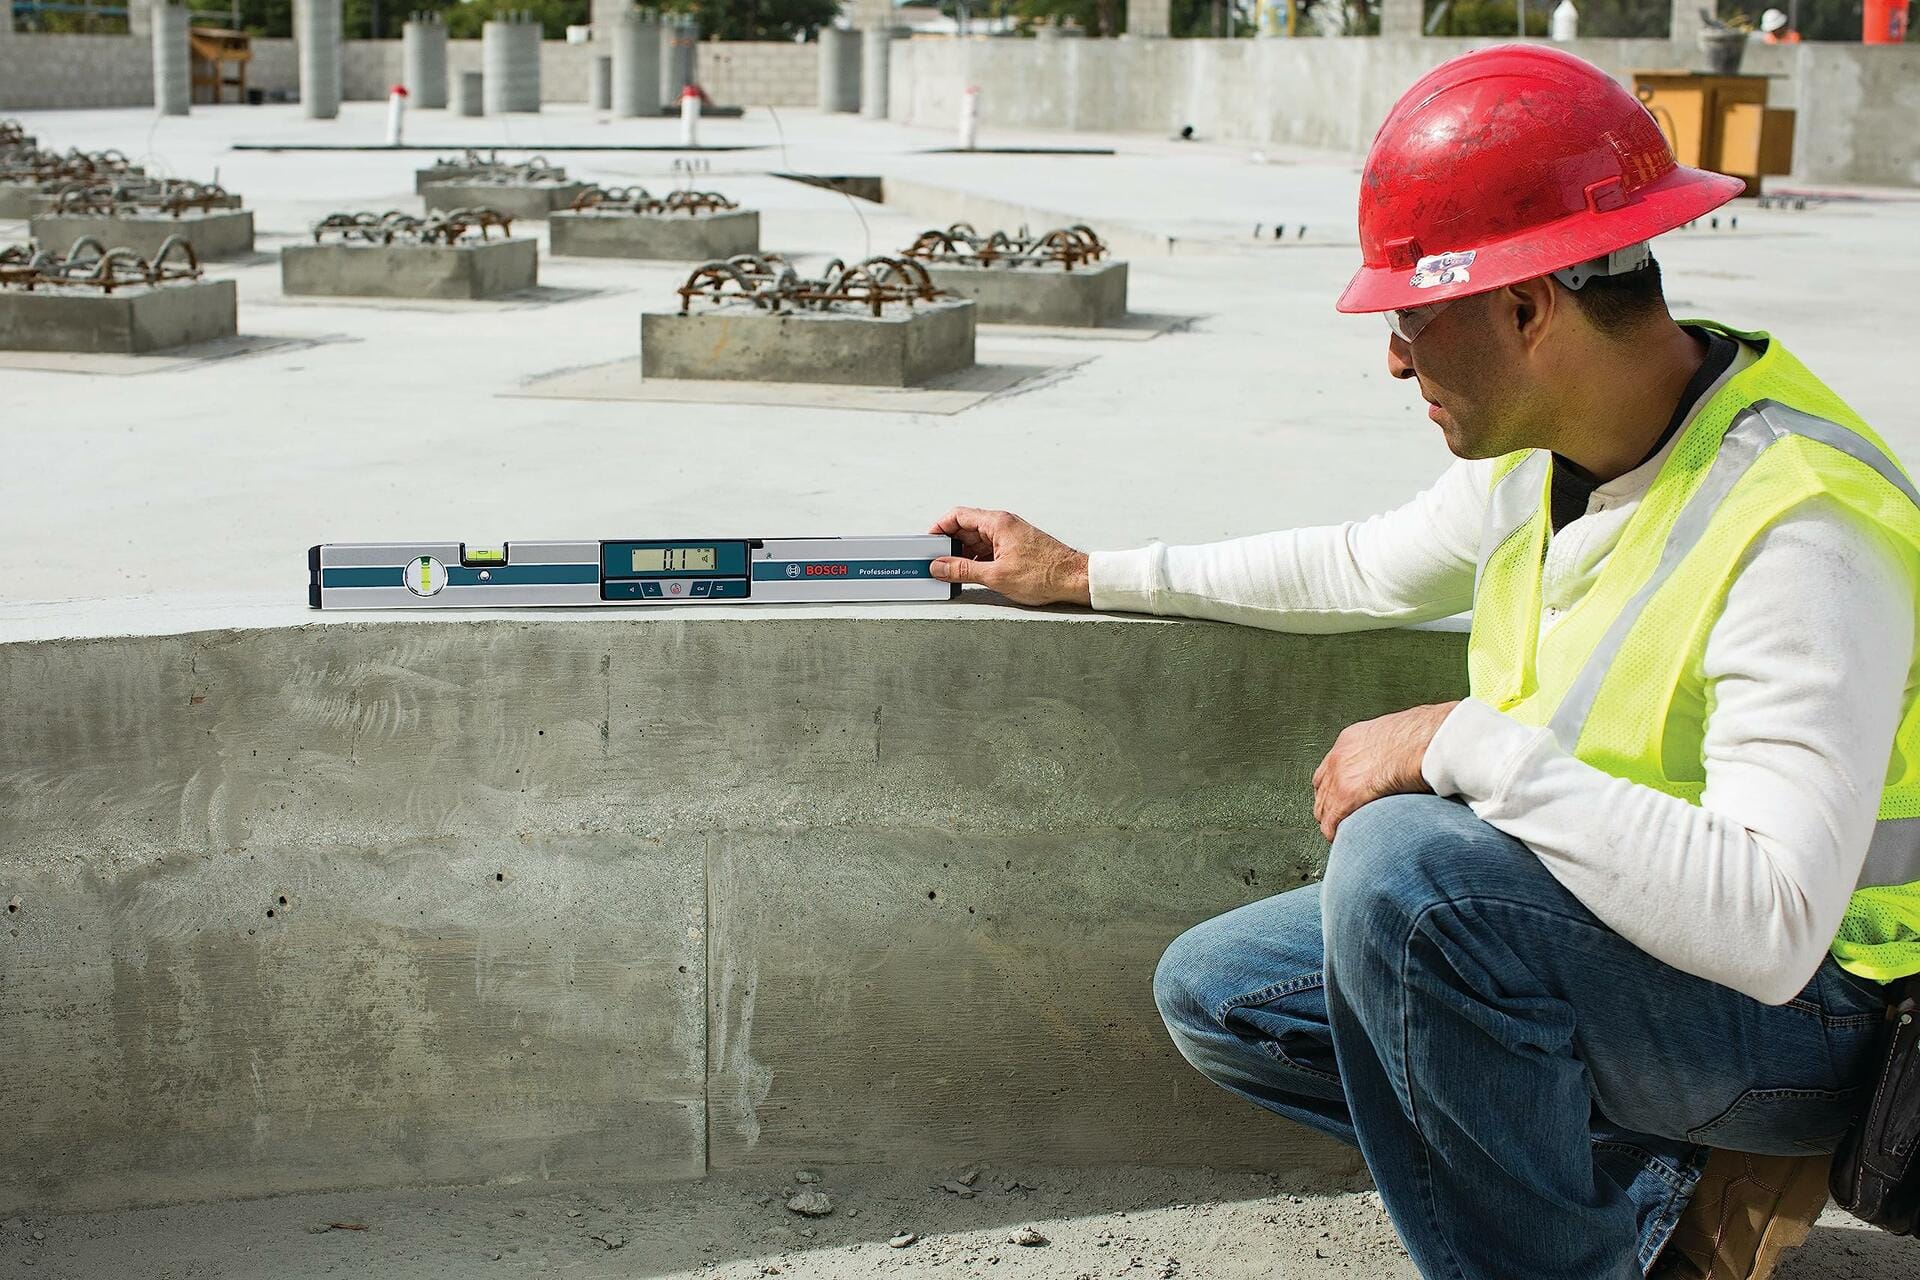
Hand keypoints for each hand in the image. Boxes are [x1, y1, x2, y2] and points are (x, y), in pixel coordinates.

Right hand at [927, 507, 1091, 606]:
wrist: (1074, 579)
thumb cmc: (1044, 574)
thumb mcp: (996, 575)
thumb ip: (963, 570)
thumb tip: (939, 566)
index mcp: (997, 522)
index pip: (957, 515)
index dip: (938, 528)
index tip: (928, 544)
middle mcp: (1003, 524)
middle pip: (965, 528)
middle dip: (948, 545)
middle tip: (935, 562)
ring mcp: (1010, 535)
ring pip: (976, 540)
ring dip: (962, 555)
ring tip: (951, 573)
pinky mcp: (1015, 547)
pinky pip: (988, 549)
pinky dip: (976, 560)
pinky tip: (971, 575)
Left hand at [1311, 702, 1458, 840]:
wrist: (1426, 741)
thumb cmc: (1424, 738)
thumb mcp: (1398, 735)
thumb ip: (1391, 750)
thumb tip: (1404, 761)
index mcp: (1351, 740)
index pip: (1331, 768)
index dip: (1334, 786)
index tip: (1341, 797)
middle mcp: (1339, 757)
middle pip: (1322, 789)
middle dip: (1330, 805)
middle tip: (1342, 819)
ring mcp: (1339, 776)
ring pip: (1323, 808)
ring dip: (1333, 821)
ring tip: (1345, 832)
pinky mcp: (1346, 796)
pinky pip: (1332, 823)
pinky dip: (1336, 833)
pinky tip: (1345, 840)